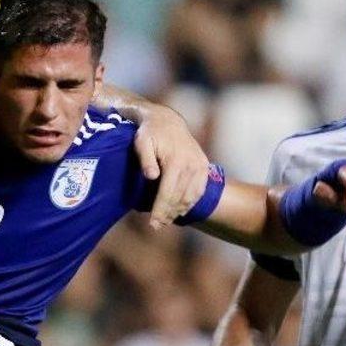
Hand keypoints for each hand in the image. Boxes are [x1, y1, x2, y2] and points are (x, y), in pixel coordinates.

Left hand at [135, 104, 208, 229]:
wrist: (167, 120)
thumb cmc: (150, 133)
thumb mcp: (141, 142)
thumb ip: (146, 160)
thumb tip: (152, 176)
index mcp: (176, 161)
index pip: (168, 193)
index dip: (160, 211)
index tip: (152, 224)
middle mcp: (192, 165)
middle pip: (180, 198)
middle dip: (168, 214)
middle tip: (156, 226)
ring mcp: (200, 166)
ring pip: (191, 196)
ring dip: (179, 211)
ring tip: (166, 220)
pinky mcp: (203, 166)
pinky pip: (199, 190)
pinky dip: (190, 202)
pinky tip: (180, 209)